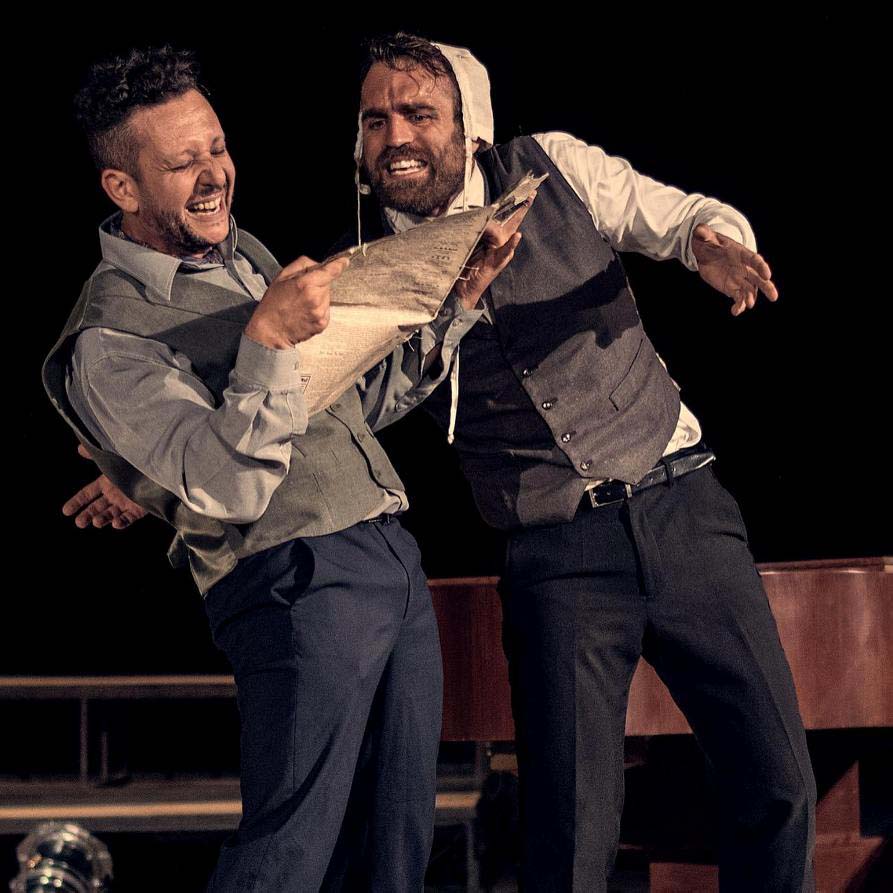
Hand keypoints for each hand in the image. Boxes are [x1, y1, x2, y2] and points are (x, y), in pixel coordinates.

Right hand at [63, 444, 147, 528]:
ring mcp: (127, 502)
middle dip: (87, 515)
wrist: (159, 466)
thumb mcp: (113, 458)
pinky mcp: (139, 509)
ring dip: (103, 519)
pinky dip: (122, 522)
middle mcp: (115, 494)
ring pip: (111, 514)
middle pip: (97, 507)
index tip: (65, 511)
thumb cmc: (135, 461)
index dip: (77, 502)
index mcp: (107, 482)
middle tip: (79, 523)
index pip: (88, 494)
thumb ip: (96, 455)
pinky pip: (129, 518)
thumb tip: (79, 447)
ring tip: (96, 522)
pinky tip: (116, 524)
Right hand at [244, 255, 349, 348]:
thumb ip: (302, 265)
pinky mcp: (322, 324)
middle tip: (302, 291)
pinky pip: (325, 310)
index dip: (339, 264)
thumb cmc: (273, 304)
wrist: (271, 331)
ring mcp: (320, 312)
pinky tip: (305, 313)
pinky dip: (318, 309)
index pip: (331, 271)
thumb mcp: (282, 277)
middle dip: (318, 284)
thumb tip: (318, 263)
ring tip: (302, 304)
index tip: (344, 261)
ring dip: (319, 297)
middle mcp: (316, 298)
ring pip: (327, 298)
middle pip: (327, 284)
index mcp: (306, 284)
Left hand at [454, 194, 535, 309]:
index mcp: (496, 237)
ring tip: (491, 229)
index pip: (507, 217)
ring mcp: (501, 254)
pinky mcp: (498, 263)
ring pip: (505, 233)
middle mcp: (501, 244)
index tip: (526, 191)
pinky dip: (511, 244)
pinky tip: (517, 236)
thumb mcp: (471, 240)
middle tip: (532, 193)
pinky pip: (505, 251)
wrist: (463, 287)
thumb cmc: (465, 263)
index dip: (516, 204)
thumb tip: (486, 219)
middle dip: (522, 208)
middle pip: (512, 222)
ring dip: (498, 226)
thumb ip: (479, 228)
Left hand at [691, 223, 778, 315]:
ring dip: (750, 298)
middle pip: (758, 278)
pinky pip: (738, 298)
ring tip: (748, 305)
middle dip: (766, 286)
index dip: (761, 267)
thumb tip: (698, 230)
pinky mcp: (732, 288)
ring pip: (750, 290)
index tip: (768, 274)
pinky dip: (738, 305)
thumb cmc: (709, 242)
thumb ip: (704, 234)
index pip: (754, 260)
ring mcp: (739, 279)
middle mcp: (744, 267)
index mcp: (741, 253)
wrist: (706, 253)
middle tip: (774, 297)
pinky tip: (735, 312)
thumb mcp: (705, 237)